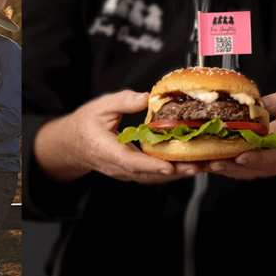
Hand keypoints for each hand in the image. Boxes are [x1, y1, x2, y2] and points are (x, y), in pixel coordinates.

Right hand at [33, 91, 196, 183]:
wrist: (72, 145)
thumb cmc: (84, 126)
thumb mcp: (99, 107)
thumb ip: (122, 101)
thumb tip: (145, 97)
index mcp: (108, 151)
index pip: (132, 162)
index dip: (152, 165)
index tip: (170, 166)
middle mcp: (119, 167)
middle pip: (150, 175)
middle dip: (177, 172)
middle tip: (200, 165)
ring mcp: (126, 173)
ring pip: (155, 178)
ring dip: (179, 174)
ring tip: (203, 165)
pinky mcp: (133, 173)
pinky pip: (155, 176)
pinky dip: (173, 172)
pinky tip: (190, 164)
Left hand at [204, 93, 275, 179]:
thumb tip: (263, 102)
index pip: (271, 159)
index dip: (255, 159)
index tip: (241, 156)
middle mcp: (271, 164)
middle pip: (248, 169)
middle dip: (229, 166)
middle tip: (211, 162)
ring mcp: (258, 167)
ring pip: (236, 171)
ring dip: (216, 167)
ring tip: (198, 163)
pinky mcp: (247, 165)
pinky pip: (230, 166)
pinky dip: (214, 163)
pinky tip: (198, 159)